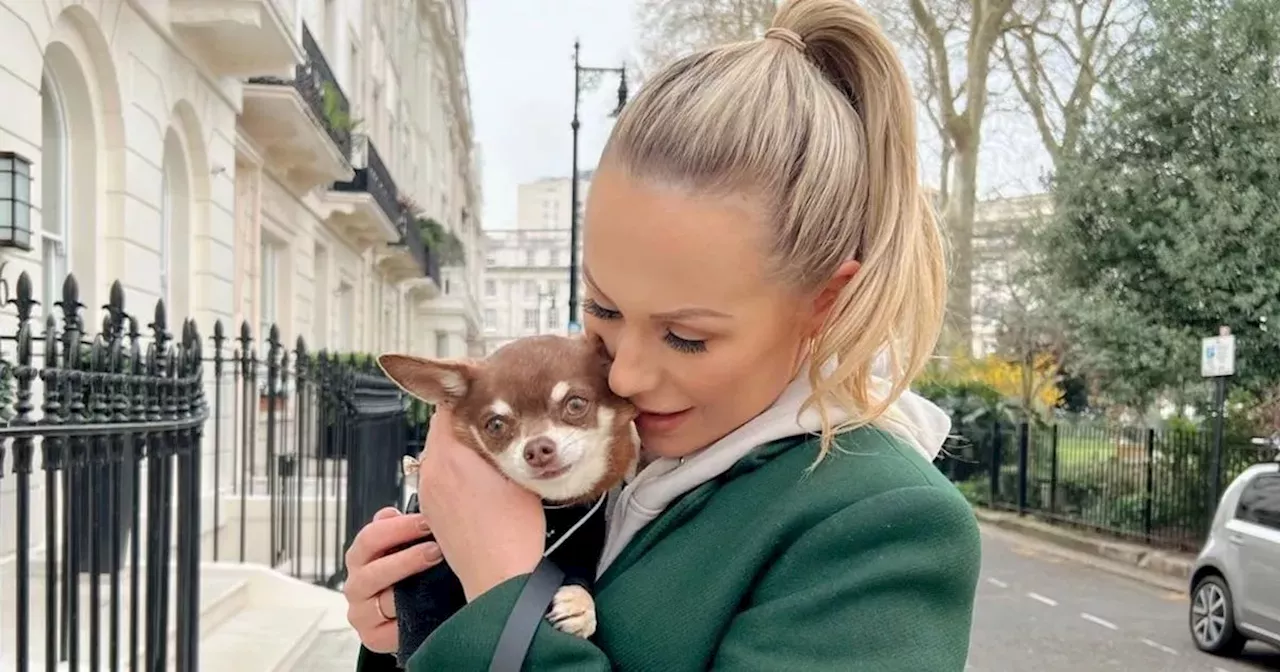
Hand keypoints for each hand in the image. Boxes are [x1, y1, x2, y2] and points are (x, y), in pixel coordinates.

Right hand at [343, 506, 443, 652]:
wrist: (411, 615)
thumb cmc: (408, 574)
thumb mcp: (402, 547)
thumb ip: (396, 528)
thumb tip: (391, 512)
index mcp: (360, 557)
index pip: (370, 538)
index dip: (400, 528)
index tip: (429, 521)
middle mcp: (356, 585)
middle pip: (373, 570)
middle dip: (408, 558)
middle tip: (437, 549)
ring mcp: (361, 613)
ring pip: (384, 600)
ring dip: (412, 587)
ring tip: (438, 576)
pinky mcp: (371, 638)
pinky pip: (390, 629)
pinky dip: (409, 618)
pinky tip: (430, 606)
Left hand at [418, 405, 546, 600]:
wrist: (499, 578)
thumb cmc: (514, 531)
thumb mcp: (520, 474)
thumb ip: (506, 443)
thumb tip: (506, 424)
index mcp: (451, 455)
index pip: (447, 406)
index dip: (468, 397)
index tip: (487, 396)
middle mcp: (431, 470)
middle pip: (440, 429)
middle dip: (464, 422)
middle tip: (494, 420)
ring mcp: (427, 491)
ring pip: (438, 452)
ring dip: (459, 446)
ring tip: (489, 450)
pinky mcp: (430, 510)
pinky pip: (437, 476)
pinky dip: (453, 469)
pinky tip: (478, 479)